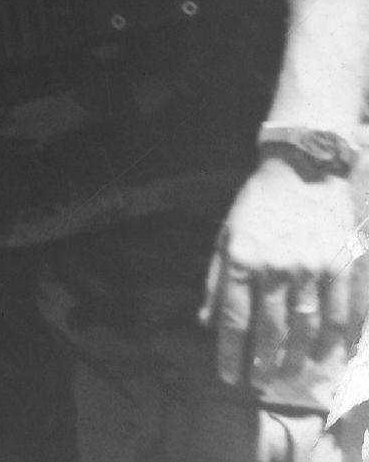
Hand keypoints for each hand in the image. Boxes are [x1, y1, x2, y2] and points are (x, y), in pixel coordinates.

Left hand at [204, 157, 367, 389]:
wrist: (304, 169)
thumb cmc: (259, 204)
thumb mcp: (227, 235)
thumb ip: (218, 280)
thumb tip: (206, 320)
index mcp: (244, 259)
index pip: (235, 317)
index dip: (230, 351)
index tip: (227, 377)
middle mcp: (278, 268)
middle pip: (272, 327)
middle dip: (263, 360)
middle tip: (260, 383)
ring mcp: (314, 268)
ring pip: (308, 325)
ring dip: (300, 356)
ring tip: (291, 376)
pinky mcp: (345, 266)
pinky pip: (345, 311)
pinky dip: (339, 337)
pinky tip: (332, 354)